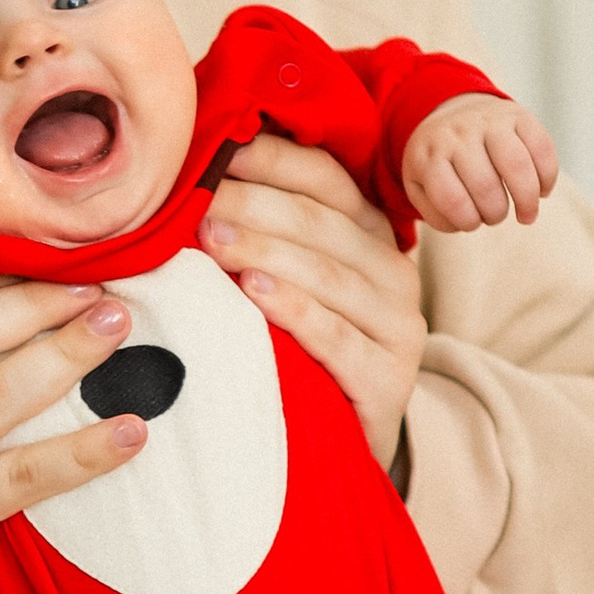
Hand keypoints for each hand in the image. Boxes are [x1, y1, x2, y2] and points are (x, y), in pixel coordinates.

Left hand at [201, 136, 424, 472]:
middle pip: (323, 224)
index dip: (274, 160)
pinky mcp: (389, 380)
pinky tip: (252, 292)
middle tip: (197, 195)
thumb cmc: (301, 355)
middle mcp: (393, 273)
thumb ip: (263, 234)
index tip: (217, 147)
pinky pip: (337, 336)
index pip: (327, 181)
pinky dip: (294, 310)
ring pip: (329, 275)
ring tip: (212, 236)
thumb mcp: (288, 286)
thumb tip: (194, 178)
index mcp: (372, 236)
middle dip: (256, 203)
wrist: (344, 445)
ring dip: (266, 250)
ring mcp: (398, 328)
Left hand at [403, 89, 556, 231]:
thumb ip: (434, 211)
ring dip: (526, 200)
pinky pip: (541, 148)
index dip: (467, 221)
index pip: (451, 199)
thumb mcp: (420, 184)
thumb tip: (462, 225)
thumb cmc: (439, 161)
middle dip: (495, 214)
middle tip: (495, 218)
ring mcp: (490, 121)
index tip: (472, 224)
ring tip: (526, 216)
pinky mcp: (519, 115)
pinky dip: (547, 177)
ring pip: (517, 166)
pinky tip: (542, 192)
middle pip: (486, 185)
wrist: (454, 112)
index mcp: (429, 155)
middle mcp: (459, 134)